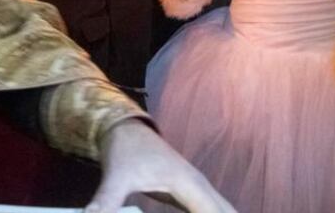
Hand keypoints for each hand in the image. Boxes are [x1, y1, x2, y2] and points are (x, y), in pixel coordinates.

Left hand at [88, 120, 234, 212]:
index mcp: (188, 184)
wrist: (125, 130)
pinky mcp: (191, 193)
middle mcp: (200, 186)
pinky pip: (212, 210)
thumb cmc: (124, 151)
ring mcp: (198, 188)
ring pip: (224, 211)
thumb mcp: (116, 177)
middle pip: (227, 212)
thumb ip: (106, 201)